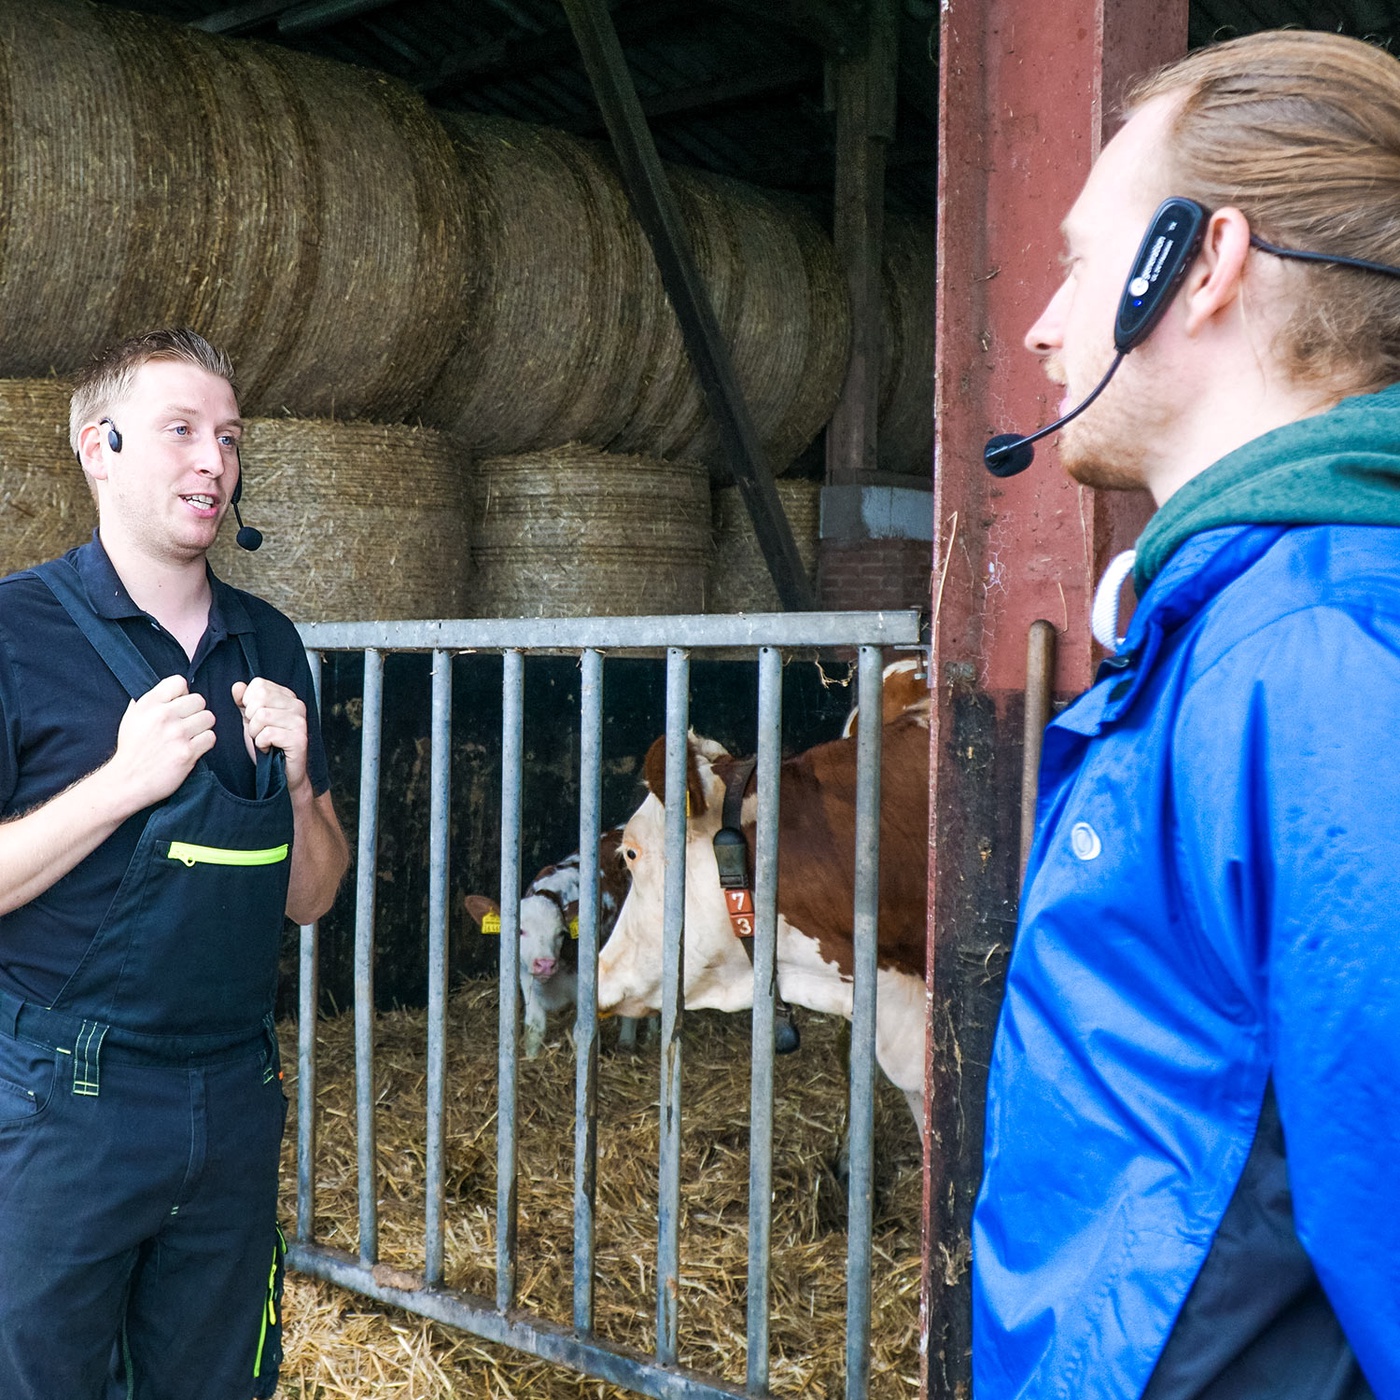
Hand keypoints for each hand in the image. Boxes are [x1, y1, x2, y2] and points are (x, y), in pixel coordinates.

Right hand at [105, 675, 216, 809]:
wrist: (127, 781)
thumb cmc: (132, 750)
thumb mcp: (132, 717)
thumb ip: (150, 700)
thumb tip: (170, 689)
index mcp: (149, 704)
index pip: (179, 682)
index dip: (183, 694)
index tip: (179, 705)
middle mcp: (163, 716)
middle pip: (199, 700)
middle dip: (195, 712)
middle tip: (186, 725)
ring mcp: (177, 734)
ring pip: (208, 718)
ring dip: (202, 728)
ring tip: (189, 737)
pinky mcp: (187, 752)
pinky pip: (211, 737)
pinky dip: (205, 743)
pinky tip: (193, 748)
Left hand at [233, 678, 309, 791]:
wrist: (281, 774)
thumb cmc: (268, 746)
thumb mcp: (251, 720)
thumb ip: (244, 701)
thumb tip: (237, 686)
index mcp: (287, 697)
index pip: (259, 684)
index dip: (248, 702)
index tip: (255, 718)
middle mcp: (297, 705)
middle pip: (260, 698)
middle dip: (251, 718)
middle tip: (259, 731)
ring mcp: (300, 722)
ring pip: (262, 716)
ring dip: (255, 733)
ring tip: (264, 741)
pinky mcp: (299, 738)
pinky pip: (267, 734)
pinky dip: (261, 744)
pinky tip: (269, 748)